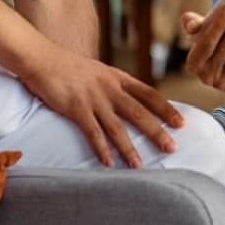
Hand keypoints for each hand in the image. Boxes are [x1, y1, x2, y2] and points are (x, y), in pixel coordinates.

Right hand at [21, 45, 184, 167]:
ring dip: (129, 148)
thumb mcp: (99, 72)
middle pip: (139, 113)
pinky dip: (101, 149)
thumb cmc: (69, 67)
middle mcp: (111, 88)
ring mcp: (94, 99)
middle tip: (171, 148)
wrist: (43, 58)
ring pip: (117, 127)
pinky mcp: (76, 108)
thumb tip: (127, 100)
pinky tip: (108, 163)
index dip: (167, 109)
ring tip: (139, 165)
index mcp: (119, 78)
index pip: (150, 94)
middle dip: (157, 131)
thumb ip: (113, 85)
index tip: (181, 122)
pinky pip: (92, 132)